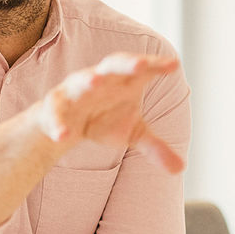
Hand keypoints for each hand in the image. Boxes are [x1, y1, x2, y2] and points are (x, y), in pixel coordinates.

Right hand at [36, 53, 183, 172]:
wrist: (67, 127)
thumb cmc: (105, 120)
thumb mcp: (133, 134)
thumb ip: (155, 148)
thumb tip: (180, 169)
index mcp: (122, 82)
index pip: (142, 69)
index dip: (156, 66)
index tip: (174, 65)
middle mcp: (100, 80)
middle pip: (113, 65)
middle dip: (126, 64)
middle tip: (141, 65)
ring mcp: (75, 90)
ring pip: (81, 81)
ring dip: (89, 81)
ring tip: (96, 82)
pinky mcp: (54, 106)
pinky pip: (55, 113)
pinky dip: (58, 123)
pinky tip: (63, 137)